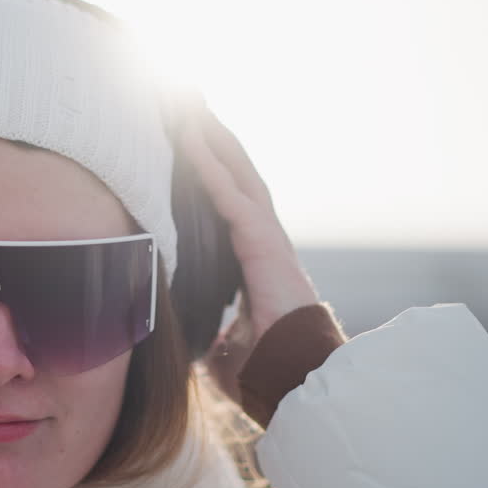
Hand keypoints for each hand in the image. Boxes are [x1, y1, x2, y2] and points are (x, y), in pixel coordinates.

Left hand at [173, 90, 320, 366]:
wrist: (298, 381)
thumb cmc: (270, 370)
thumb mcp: (229, 348)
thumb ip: (214, 336)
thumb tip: (196, 347)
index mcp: (257, 260)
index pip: (231, 204)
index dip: (214, 173)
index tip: (193, 144)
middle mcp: (265, 240)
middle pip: (238, 177)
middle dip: (216, 140)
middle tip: (190, 106)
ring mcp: (268, 239)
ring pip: (237, 176)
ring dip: (213, 140)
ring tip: (188, 107)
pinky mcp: (263, 245)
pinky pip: (230, 198)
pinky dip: (209, 169)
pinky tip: (188, 142)